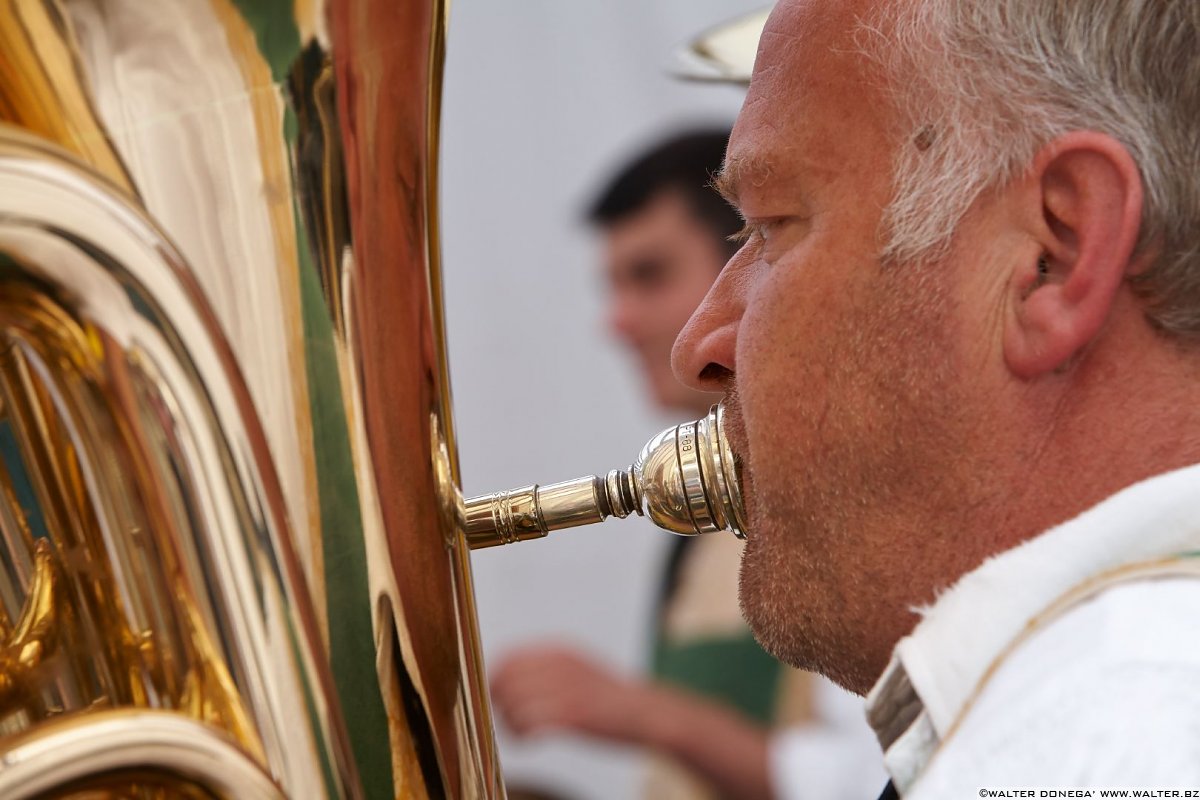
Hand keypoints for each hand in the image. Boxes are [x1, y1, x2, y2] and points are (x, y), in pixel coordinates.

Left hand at [489, 645, 647, 741]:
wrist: (646, 714)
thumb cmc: (609, 698)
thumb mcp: (578, 668)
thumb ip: (547, 669)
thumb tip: (509, 677)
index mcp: (559, 651)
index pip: (508, 657)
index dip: (495, 680)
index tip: (496, 698)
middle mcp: (559, 665)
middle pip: (505, 681)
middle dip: (499, 703)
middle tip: (508, 720)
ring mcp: (565, 689)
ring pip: (512, 704)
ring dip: (510, 723)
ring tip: (522, 734)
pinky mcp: (572, 715)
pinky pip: (527, 724)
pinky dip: (522, 736)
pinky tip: (532, 741)